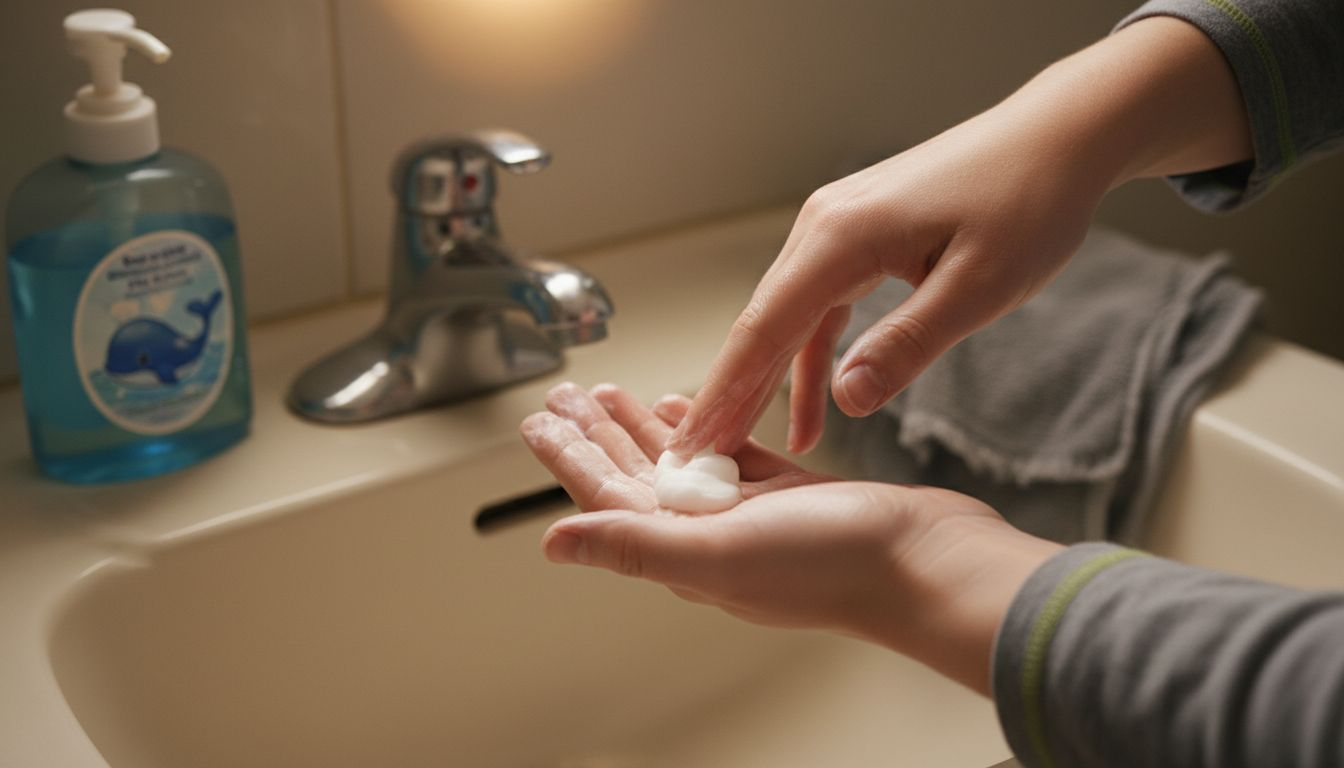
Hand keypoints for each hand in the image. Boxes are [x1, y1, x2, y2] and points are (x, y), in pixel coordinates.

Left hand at [520, 383, 1060, 693]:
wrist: (925, 561)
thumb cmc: (833, 566)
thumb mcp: (719, 553)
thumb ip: (635, 545)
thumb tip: (552, 544)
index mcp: (684, 550)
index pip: (607, 498)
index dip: (568, 458)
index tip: (536, 422)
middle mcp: (711, 535)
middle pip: (635, 477)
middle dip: (595, 435)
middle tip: (563, 397)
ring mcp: (752, 516)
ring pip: (680, 463)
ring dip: (641, 428)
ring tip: (610, 395)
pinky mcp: (792, 495)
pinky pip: (733, 457)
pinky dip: (706, 428)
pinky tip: (688, 403)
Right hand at [667, 17, 1252, 457]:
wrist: (1056, 138)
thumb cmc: (1028, 203)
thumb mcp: (978, 288)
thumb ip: (907, 345)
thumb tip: (846, 400)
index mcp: (842, 237)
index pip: (763, 329)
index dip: (725, 393)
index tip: (695, 444)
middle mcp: (823, 226)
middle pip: (759, 324)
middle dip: (728, 395)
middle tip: (698, 461)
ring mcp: (836, 228)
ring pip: (786, 318)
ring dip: (766, 381)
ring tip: (743, 446)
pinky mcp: (858, 236)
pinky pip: (820, 306)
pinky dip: (812, 355)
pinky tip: (818, 403)